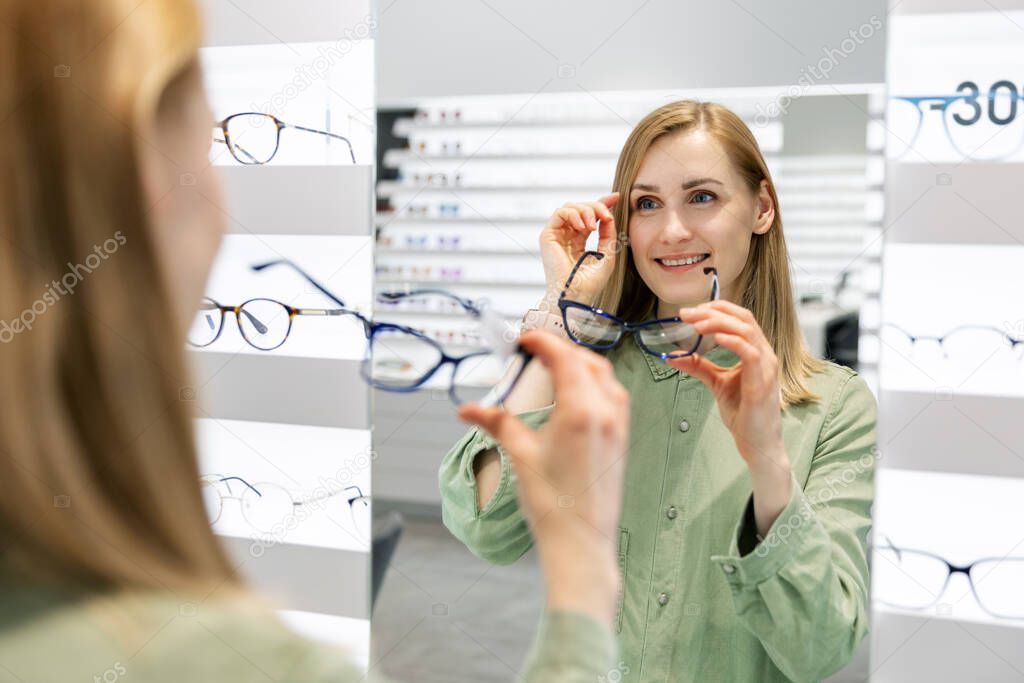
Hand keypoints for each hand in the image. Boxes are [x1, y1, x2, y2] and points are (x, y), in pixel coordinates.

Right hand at [459, 330, 628, 623]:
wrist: (581, 542)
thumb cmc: (552, 503)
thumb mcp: (520, 455)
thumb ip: (497, 423)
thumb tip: (467, 409)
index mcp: (580, 411)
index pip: (563, 358)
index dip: (542, 342)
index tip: (524, 340)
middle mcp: (605, 412)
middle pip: (587, 361)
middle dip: (561, 351)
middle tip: (535, 353)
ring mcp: (619, 426)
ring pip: (605, 377)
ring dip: (581, 365)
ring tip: (555, 370)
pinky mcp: (622, 439)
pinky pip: (614, 397)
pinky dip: (595, 385)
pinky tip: (576, 396)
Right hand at [538, 193, 619, 305]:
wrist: (576, 295)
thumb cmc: (590, 282)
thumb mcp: (607, 253)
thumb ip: (608, 233)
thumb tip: (608, 214)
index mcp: (579, 241)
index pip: (589, 216)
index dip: (602, 204)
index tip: (616, 197)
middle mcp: (567, 236)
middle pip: (581, 208)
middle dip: (596, 207)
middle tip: (607, 216)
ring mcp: (557, 235)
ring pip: (571, 207)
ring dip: (586, 211)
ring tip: (593, 226)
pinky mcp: (548, 235)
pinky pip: (560, 212)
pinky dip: (573, 214)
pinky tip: (582, 227)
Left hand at [669, 301, 792, 535]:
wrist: (757, 443)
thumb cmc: (743, 414)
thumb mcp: (717, 383)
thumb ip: (699, 367)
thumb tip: (674, 355)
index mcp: (756, 351)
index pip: (740, 318)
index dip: (715, 309)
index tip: (690, 311)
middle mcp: (765, 354)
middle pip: (743, 318)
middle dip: (713, 311)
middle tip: (686, 313)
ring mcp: (767, 367)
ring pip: (746, 331)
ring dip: (719, 323)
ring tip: (696, 324)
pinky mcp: (762, 382)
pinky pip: (751, 353)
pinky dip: (733, 341)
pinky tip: (716, 339)